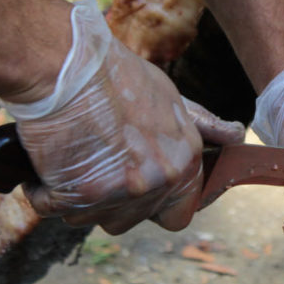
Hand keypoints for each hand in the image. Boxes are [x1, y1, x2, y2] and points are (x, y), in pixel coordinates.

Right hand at [3, 0, 243, 234]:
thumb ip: (201, 126)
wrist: (70, 63)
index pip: (181, 214)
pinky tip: (53, 157)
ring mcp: (121, 191)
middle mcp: (160, 179)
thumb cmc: (118, 76)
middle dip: (114, 200)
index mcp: (185, 158)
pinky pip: (54, 208)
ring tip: (79, 152)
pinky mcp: (80, 196)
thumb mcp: (172, 97)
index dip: (159, 205)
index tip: (140, 189)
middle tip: (100, 160)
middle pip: (131, 220)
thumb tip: (236, 136)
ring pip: (94, 218)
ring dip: (81, 196)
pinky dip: (47, 190)